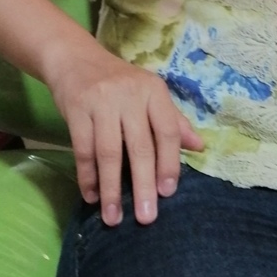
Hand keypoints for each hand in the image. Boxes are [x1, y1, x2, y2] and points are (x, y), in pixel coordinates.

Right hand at [47, 45, 203, 226]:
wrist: (75, 59)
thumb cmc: (119, 83)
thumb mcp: (149, 94)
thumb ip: (173, 121)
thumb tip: (200, 146)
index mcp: (154, 91)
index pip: (167, 131)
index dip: (170, 163)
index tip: (168, 193)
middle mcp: (130, 94)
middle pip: (140, 146)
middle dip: (143, 185)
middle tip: (146, 218)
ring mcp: (101, 101)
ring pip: (108, 152)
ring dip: (111, 188)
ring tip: (113, 217)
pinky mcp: (76, 109)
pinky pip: (83, 149)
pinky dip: (87, 176)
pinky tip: (91, 196)